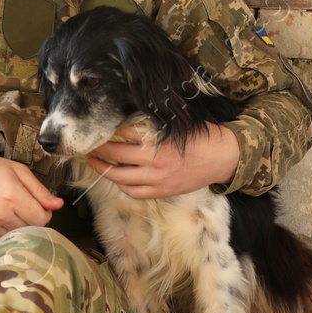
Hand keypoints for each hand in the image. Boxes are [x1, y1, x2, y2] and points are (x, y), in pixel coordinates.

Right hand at [0, 147, 62, 243]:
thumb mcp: (16, 170)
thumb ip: (39, 189)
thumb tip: (58, 205)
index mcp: (11, 195)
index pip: (41, 219)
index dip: (44, 214)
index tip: (38, 207)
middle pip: (30, 230)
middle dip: (31, 220)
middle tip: (21, 207)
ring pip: (15, 237)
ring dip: (16, 227)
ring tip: (7, 211)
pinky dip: (1, 232)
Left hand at [85, 123, 239, 199]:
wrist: (223, 158)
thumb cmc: (202, 137)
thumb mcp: (179, 125)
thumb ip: (155, 124)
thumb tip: (130, 120)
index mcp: (159, 141)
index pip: (125, 133)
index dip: (109, 131)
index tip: (99, 128)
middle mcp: (156, 162)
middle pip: (118, 155)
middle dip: (100, 149)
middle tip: (88, 144)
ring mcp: (158, 179)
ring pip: (122, 178)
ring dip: (105, 170)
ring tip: (94, 163)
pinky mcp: (163, 191)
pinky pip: (136, 192)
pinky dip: (123, 186)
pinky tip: (117, 179)